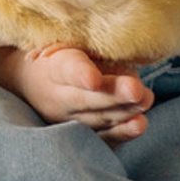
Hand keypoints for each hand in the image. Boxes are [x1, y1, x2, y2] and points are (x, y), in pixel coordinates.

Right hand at [4, 43, 153, 141]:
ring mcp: (67, 121)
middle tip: (135, 90)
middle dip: (111, 95)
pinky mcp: (81, 137)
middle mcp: (56, 97)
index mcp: (53, 66)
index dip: (79, 74)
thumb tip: (130, 65)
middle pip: (84, 98)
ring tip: (146, 100)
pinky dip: (122, 133)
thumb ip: (99, 48)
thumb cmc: (66, 55)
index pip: (65, 68)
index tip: (92, 79)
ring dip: (124, 111)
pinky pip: (103, 138)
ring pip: (97, 118)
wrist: (33, 84)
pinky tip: (139, 125)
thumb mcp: (76, 42)